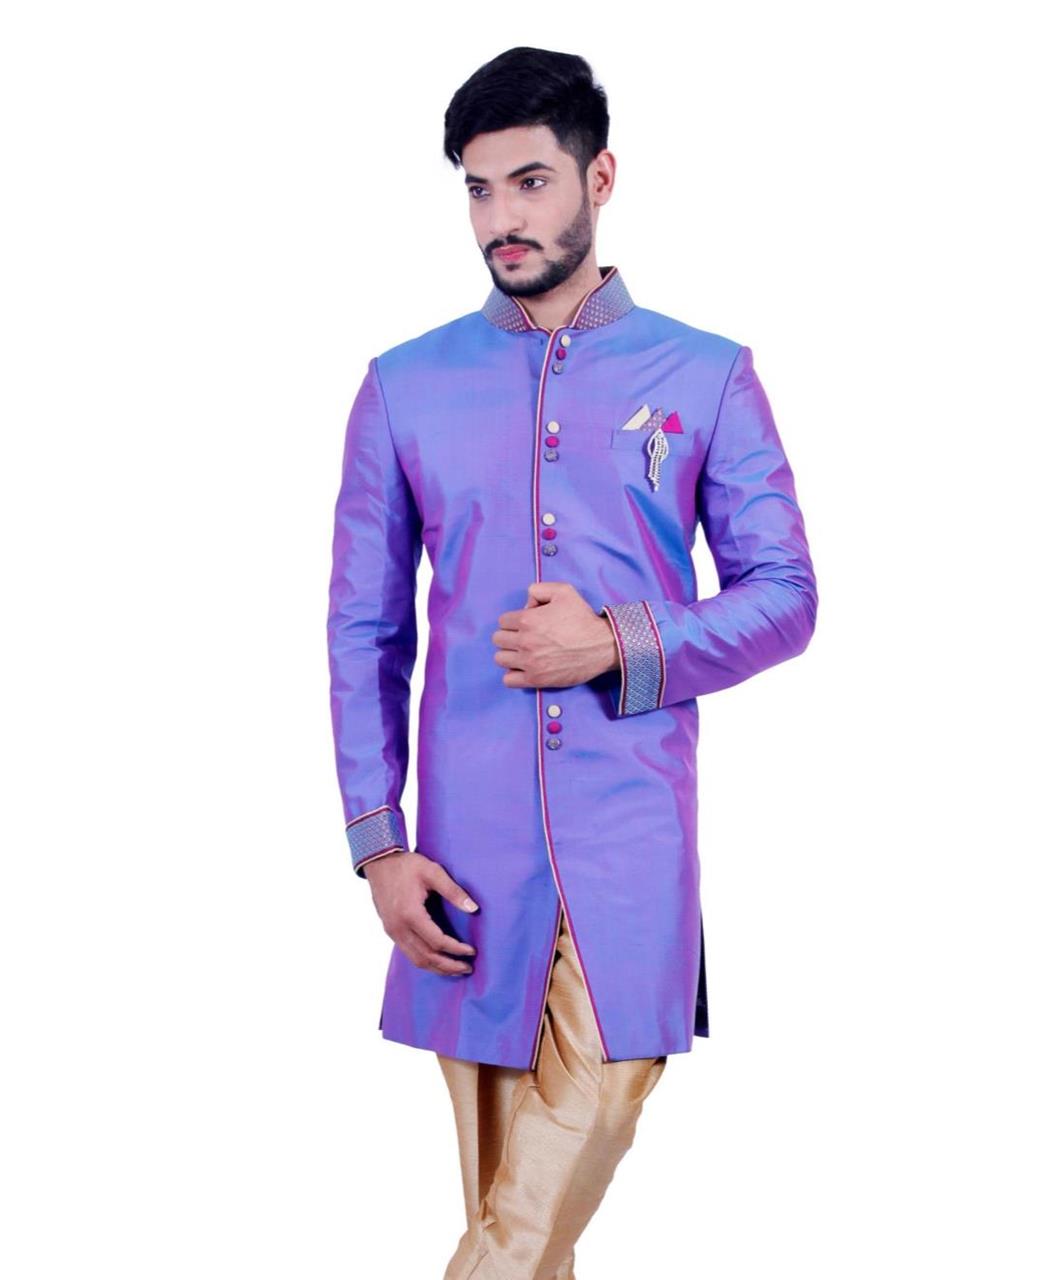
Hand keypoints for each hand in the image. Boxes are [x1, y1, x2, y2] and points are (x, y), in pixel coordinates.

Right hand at [363, 850, 478, 975]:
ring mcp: (392, 931)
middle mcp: (399, 927)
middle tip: (468, 968)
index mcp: (410, 914)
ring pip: (416, 959)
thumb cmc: (406, 865)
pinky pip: (408, 953)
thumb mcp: (433, 872)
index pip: (437, 942)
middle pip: (426, 957)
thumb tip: (474, 908)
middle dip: (449, 966)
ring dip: (437, 968)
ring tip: (455, 970)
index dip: (456, 949)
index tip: (472, 951)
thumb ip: (453, 891)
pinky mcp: (390, 931)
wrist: (378, 863)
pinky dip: (425, 961)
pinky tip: (437, 961)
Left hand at [492, 581, 619, 689]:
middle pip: (498, 639)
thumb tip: (526, 604)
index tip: (527, 623)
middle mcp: (525, 642)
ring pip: (500, 659)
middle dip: (509, 636)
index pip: (502, 621)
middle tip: (525, 637)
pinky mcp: (536, 679)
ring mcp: (529, 662)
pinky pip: (509, 680)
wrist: (602, 646)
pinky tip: (524, 668)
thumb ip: (538, 589)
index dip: (515, 620)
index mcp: (527, 620)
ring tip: (523, 653)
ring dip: (509, 655)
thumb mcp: (564, 591)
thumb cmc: (583, 618)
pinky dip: (513, 674)